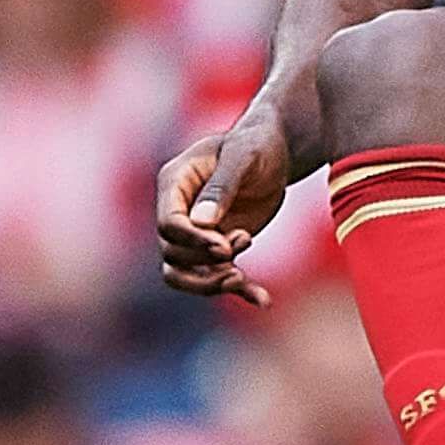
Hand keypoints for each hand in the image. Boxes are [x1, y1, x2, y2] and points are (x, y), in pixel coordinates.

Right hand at [155, 113, 291, 307]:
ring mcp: (195, 234)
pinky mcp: (218, 249)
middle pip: (173, 255)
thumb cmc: (256, 144)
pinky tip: (263, 300)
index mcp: (174, 183)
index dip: (192, 241)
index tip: (224, 247)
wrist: (276, 152)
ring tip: (242, 278)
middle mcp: (178, 212)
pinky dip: (240, 291)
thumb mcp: (242, 157)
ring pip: (184, 274)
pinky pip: (219, 277)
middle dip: (206, 259)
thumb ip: (221, 187)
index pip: (168, 224)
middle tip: (245, 240)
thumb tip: (201, 222)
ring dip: (211, 283)